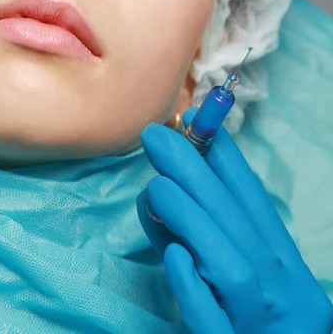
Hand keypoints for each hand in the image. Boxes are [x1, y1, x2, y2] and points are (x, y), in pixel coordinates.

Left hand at [136, 108, 332, 332]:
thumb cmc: (261, 313)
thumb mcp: (247, 266)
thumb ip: (207, 231)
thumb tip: (162, 186)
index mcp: (276, 252)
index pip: (250, 195)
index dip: (222, 154)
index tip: (193, 117)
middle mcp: (272, 277)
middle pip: (233, 216)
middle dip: (193, 169)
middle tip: (154, 135)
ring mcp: (254, 315)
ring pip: (226, 261)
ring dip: (190, 218)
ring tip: (156, 190)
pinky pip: (210, 316)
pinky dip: (192, 285)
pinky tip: (176, 256)